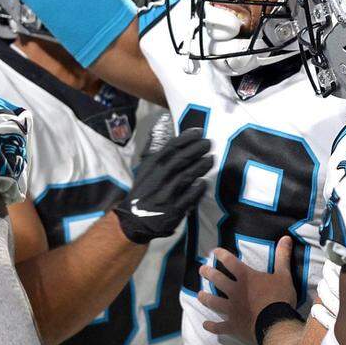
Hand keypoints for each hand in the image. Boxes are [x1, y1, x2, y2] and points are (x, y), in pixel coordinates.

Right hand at [113, 128, 210, 243]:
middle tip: (209, 143)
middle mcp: (158, 178)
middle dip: (196, 149)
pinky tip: (204, 182)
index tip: (199, 131)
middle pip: (180, 159)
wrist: (134, 221)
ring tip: (211, 158)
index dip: (186, 137)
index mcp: (151, 166)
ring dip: (201, 166)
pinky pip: (189, 197)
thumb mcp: (144, 168)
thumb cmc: (143, 191)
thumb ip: (154, 147)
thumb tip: (161, 123)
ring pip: (186, 176)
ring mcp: (166, 194)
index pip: (170, 147)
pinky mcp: (173, 210)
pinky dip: (198, 189)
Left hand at [197, 236, 298, 341]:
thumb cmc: (279, 298)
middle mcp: (235, 291)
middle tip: (201, 270)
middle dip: (208, 273)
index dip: (221, 255)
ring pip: (213, 302)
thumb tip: (285, 238)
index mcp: (245, 277)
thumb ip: (282, 257)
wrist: (275, 323)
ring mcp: (232, 309)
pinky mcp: (233, 325)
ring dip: (205, 298)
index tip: (214, 251)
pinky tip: (206, 324)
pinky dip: (212, 326)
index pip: (230, 261)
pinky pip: (219, 326)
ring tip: (199, 295)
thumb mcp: (283, 275)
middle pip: (217, 279)